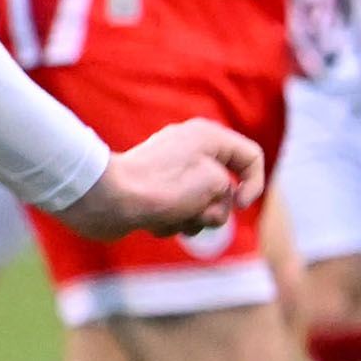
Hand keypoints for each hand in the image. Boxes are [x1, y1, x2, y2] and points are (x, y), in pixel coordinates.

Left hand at [62, 118, 264, 239]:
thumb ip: (227, 192)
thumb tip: (208, 207)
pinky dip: (169, 223)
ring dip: (190, 221)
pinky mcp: (152, 194)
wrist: (105, 201)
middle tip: (195, 213)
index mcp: (206, 136)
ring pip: (201, 207)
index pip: (251, 157)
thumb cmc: (161, 188)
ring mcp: (169, 173)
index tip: (239, 206)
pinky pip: (176, 214)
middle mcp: (189, 150)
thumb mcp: (213, 185)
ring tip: (168, 218)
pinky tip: (150, 222)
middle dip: (214, 210)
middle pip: (225, 190)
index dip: (254, 185)